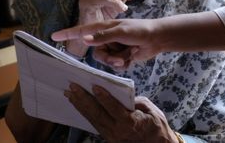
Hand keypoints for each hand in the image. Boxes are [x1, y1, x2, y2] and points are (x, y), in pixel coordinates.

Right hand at [52, 19, 162, 66]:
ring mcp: (113, 47)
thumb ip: (102, 36)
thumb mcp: (121, 32)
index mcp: (103, 28)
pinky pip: (115, 66)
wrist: (157, 38)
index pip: (81, 31)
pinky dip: (124, 63)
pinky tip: (133, 56)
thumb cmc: (140, 30)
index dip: (67, 34)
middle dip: (108, 58)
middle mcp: (106, 38)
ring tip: (128, 55)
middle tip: (119, 57)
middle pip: (96, 53)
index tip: (54, 36)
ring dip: (117, 60)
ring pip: (105, 61)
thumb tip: (84, 39)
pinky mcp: (121, 56)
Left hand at [65, 83, 179, 142]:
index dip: (104, 98)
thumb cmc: (155, 126)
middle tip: (73, 86)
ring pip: (93, 120)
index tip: (95, 86)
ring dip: (80, 106)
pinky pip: (94, 124)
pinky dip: (85, 113)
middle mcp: (118, 132)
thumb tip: (119, 93)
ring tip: (69, 94)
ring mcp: (111, 137)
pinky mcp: (107, 138)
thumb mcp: (150, 109)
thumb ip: (134, 101)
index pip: (115, 109)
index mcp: (132, 124)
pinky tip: (78, 104)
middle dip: (84, 99)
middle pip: (98, 114)